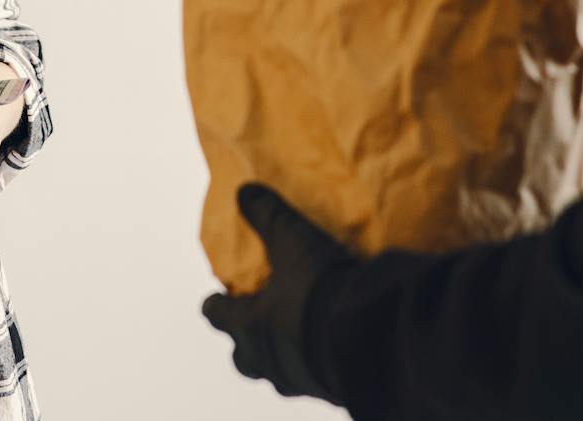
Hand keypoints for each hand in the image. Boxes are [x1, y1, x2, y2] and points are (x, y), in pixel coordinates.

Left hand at [201, 183, 352, 406]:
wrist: (368, 338)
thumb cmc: (318, 287)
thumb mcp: (293, 241)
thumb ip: (268, 215)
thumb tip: (244, 191)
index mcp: (249, 325)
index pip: (218, 316)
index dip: (215, 306)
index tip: (213, 299)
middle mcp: (267, 358)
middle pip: (244, 358)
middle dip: (246, 342)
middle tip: (256, 324)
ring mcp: (297, 379)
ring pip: (278, 372)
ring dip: (281, 355)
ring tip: (297, 337)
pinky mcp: (329, 390)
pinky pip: (314, 378)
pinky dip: (315, 364)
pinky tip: (330, 349)